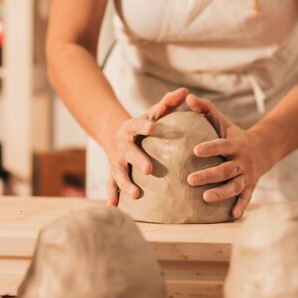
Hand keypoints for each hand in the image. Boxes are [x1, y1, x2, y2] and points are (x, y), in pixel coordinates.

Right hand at [106, 88, 188, 205]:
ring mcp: (116, 161)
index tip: (154, 127)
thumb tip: (186, 91)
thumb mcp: (153, 112)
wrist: (115, 135)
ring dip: (125, 184)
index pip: (138, 125)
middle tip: (149, 169)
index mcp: (131, 128)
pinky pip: (111, 185)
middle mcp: (122, 145)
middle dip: (138, 160)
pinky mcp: (113, 173)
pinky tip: (115, 206)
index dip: (145, 125)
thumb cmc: (144, 125)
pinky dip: (112, 195)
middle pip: (128, 153)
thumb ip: (168, 103)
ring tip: (136, 195)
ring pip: (118, 173)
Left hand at [185, 94, 270, 218]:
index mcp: (235, 144)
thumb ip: (205, 109)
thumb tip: (187, 97)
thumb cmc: (232, 134)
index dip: (210, 148)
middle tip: (189, 179)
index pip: (222, 146)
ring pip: (234, 186)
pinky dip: (240, 206)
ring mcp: (247, 176)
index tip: (194, 151)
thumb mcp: (221, 121)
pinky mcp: (250, 187)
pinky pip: (245, 198)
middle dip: (208, 175)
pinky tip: (232, 216)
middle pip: (226, 170)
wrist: (262, 149)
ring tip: (205, 198)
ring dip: (221, 193)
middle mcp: (242, 161)